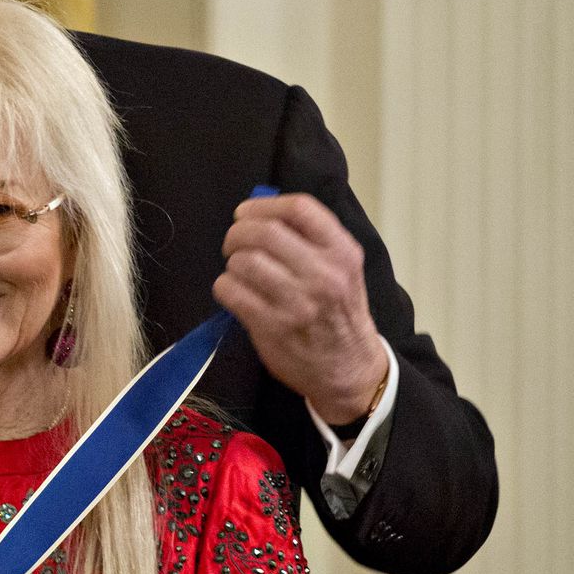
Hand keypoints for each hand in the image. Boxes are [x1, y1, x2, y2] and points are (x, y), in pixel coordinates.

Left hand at [213, 193, 389, 421]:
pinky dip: (225, 287)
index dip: (263, 205)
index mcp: (342, 252)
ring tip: (240, 272)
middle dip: (237, 233)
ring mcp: (297, 302)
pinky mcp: (272, 326)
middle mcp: (323, 274)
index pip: (300, 208)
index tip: (246, 213)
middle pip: (263, 231)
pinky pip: (230, 291)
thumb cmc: (339, 312)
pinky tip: (236, 293)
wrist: (350, 368)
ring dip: (232, 263)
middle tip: (234, 243)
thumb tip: (259, 213)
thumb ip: (312, 239)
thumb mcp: (343, 268)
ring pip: (243, 261)